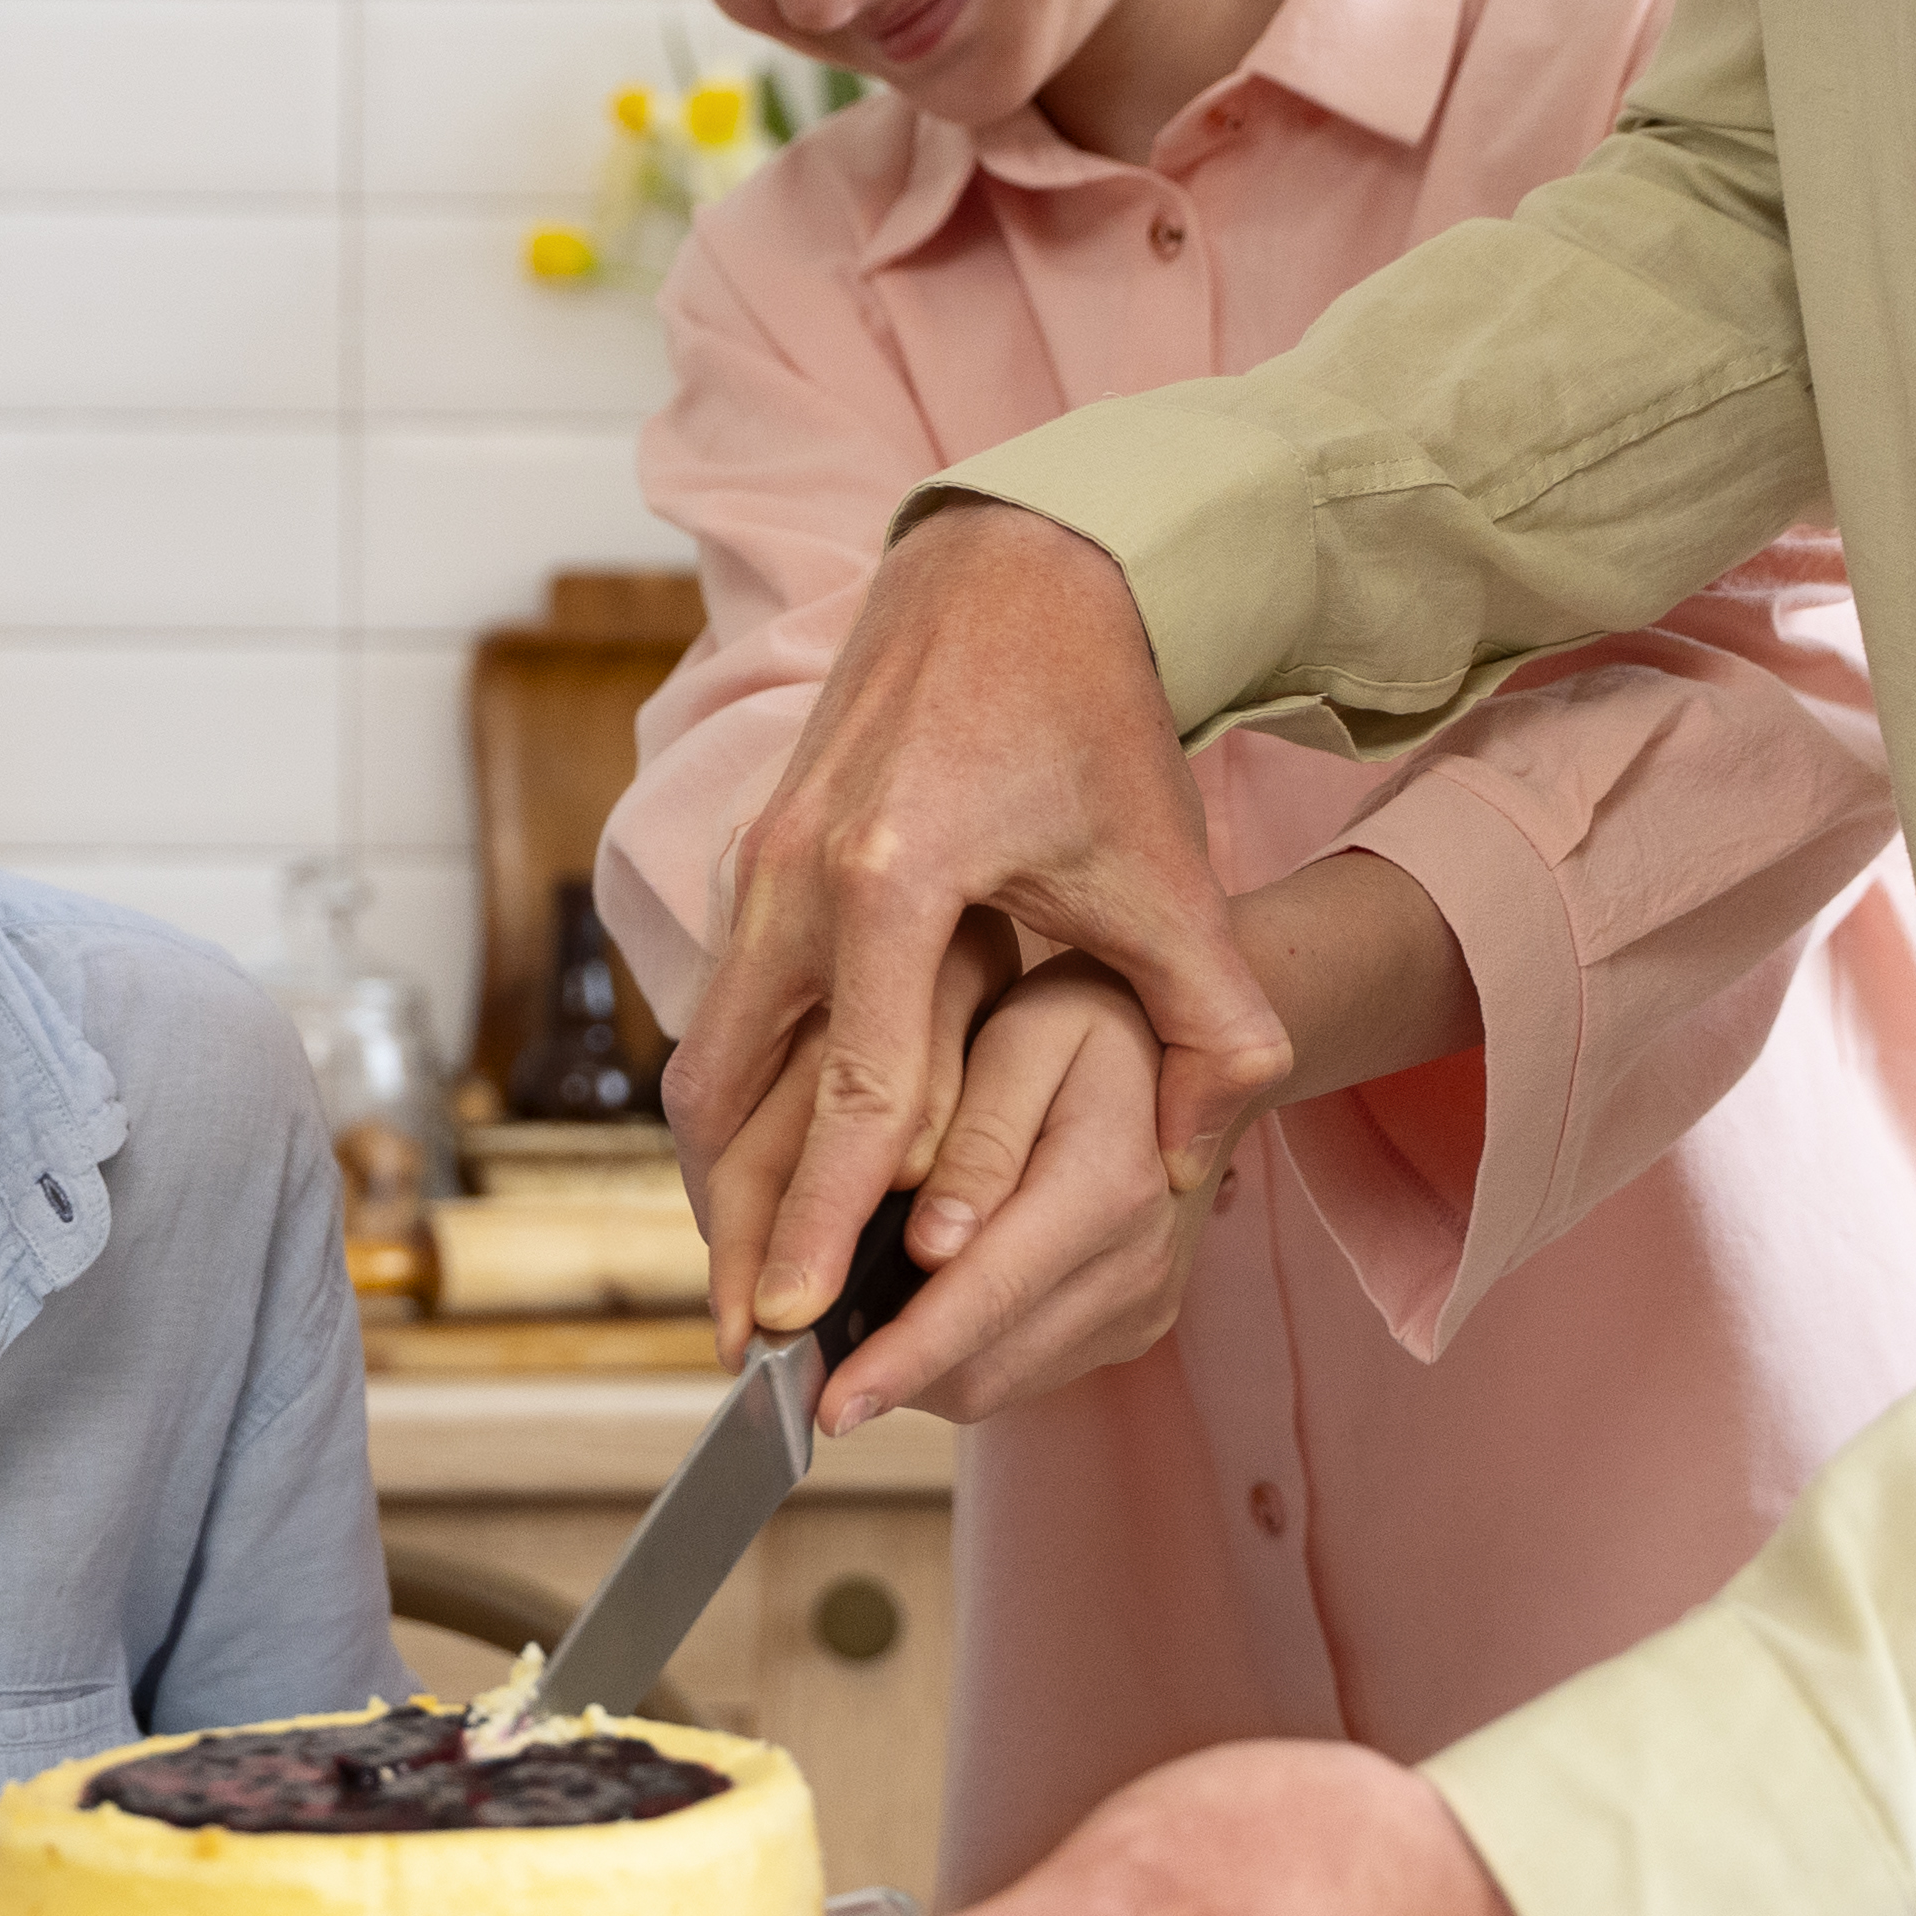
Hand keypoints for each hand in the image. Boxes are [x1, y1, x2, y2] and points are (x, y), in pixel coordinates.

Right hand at [667, 504, 1288, 1371]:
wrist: (1011, 566)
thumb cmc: (1090, 713)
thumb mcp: (1166, 870)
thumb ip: (1211, 1023)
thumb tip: (1198, 1163)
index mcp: (892, 877)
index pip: (849, 1093)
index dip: (826, 1221)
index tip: (796, 1322)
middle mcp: (797, 871)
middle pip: (726, 1096)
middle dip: (731, 1233)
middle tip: (741, 1349)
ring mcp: (759, 860)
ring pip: (704, 1058)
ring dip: (720, 1175)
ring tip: (747, 1282)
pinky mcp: (754, 857)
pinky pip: (723, 1009)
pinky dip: (737, 1102)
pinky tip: (769, 1175)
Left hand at [704, 948, 1214, 1427]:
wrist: (1185, 1046)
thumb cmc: (1085, 1020)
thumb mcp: (1028, 1033)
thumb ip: (979, 1138)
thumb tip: (930, 1249)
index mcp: (1109, 1185)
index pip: (986, 1293)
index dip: (899, 1357)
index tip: (824, 1404)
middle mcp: (1137, 1263)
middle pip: (987, 1364)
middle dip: (889, 1375)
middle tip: (800, 1356)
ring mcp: (1141, 1304)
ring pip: (999, 1382)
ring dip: (917, 1371)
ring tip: (852, 1321)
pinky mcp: (1132, 1325)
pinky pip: (1025, 1370)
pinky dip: (958, 1354)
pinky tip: (919, 1301)